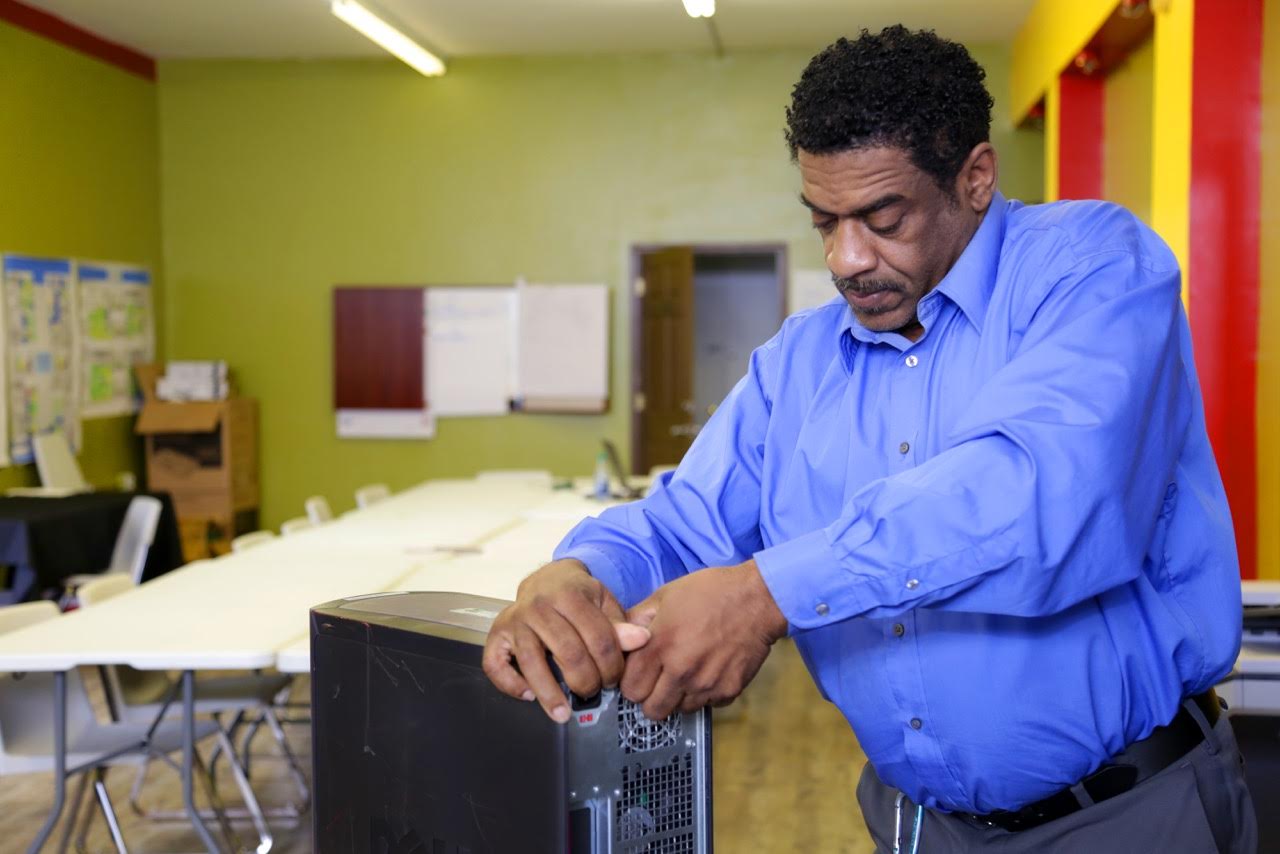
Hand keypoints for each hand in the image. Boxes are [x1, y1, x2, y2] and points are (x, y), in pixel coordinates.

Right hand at [483, 559, 651, 722]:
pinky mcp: (497, 633)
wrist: (547, 578)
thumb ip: (618, 624)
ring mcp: (515, 619)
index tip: (615, 679)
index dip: (612, 665)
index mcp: (570, 594)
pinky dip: (510, 683)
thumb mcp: (603, 602)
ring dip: (550, 694)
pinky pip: (495, 664)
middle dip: (587, 681)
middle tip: (594, 692)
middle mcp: (539, 605)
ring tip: (563, 714)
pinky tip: (528, 695)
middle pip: (568, 653)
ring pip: (532, 662)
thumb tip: (641, 640)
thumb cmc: (578, 595)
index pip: (598, 638)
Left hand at [620, 559, 787, 720]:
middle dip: (650, 697)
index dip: (631, 681)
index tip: (639, 674)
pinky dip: (704, 694)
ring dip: (677, 697)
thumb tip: (622, 635)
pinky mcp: (728, 691)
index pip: (630, 689)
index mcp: (661, 646)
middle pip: (651, 710)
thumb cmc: (712, 592)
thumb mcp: (667, 594)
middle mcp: (681, 671)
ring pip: (678, 711)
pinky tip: (707, 671)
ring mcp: (706, 684)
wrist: (758, 599)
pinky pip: (706, 705)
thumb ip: (638, 618)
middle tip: (658, 680)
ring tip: (685, 672)